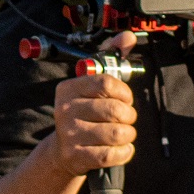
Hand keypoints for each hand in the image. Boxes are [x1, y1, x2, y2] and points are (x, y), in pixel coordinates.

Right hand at [41, 31, 136, 180]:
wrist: (64, 150)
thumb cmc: (84, 113)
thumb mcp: (92, 85)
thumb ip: (111, 58)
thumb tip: (127, 37)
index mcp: (68, 89)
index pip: (106, 83)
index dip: (124, 92)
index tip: (124, 98)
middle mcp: (65, 110)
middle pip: (115, 110)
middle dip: (129, 116)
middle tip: (124, 119)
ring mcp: (69, 134)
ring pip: (118, 133)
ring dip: (128, 135)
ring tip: (121, 133)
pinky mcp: (77, 156)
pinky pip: (114, 154)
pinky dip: (124, 152)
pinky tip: (118, 148)